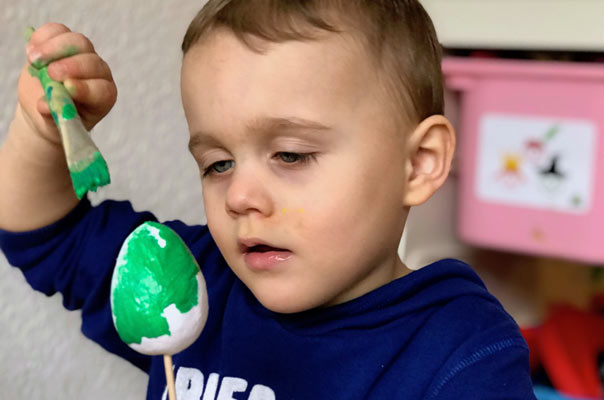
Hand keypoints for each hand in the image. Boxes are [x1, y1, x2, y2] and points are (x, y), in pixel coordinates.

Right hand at [17, 23, 116, 143]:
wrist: (44, 105)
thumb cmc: (56, 118)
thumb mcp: (55, 123)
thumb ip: (54, 114)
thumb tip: (46, 105)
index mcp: (102, 97)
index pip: (102, 90)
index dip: (87, 88)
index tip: (69, 87)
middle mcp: (98, 74)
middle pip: (91, 61)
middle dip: (71, 65)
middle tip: (50, 72)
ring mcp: (83, 55)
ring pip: (77, 42)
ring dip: (54, 48)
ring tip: (34, 61)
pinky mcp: (64, 43)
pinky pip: (58, 31)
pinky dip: (43, 37)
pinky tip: (32, 50)